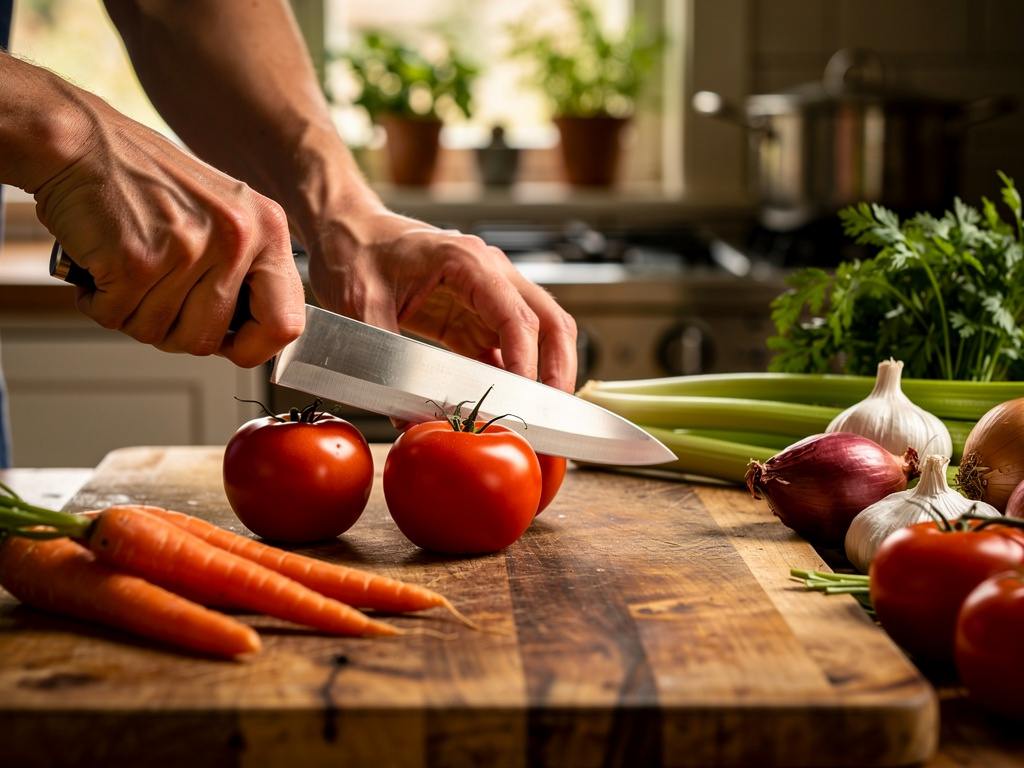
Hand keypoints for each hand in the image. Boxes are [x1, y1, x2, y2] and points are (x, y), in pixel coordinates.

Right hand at [29, 88, 305, 367]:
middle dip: (171, 330)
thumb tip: (251, 338)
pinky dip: (99, 302)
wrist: (81, 141)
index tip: (231, 346)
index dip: (254, 348)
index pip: (285, 324)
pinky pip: (116, 318)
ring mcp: (187, 251)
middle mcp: (236, 239)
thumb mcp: (224, 215)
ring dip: (131, 314)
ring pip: (158, 333)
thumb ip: (245, 271)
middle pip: (206, 340)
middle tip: (152, 296)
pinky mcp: (137, 261)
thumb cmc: (146, 179)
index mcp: (268, 230)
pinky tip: (102, 267)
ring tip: (126, 271)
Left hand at [305, 205, 578, 393]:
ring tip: (538, 415)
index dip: (526, 360)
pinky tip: (507, 403)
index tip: (524, 398)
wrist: (345, 231)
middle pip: (547, 320)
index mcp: (466, 260)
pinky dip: (514, 375)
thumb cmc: (354, 252)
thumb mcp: (361, 306)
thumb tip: (406, 416)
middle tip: (553, 413)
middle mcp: (488, 273)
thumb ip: (386, 360)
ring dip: (543, 373)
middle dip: (557, 368)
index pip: (515, 314)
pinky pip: (507, 346)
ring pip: (537, 333)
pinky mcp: (474, 314)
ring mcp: (486, 293)